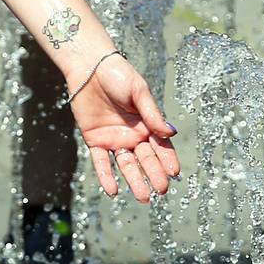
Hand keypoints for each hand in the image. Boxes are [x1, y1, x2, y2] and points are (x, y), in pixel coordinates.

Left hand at [69, 54, 180, 203]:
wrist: (88, 66)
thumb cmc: (117, 74)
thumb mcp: (139, 92)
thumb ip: (152, 114)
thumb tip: (171, 133)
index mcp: (147, 124)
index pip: (161, 146)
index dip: (168, 159)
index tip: (174, 173)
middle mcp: (133, 135)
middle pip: (146, 159)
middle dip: (154, 174)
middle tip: (161, 190)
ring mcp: (114, 140)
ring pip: (126, 165)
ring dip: (134, 181)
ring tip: (143, 197)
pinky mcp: (95, 141)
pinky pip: (101, 162)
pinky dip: (106, 176)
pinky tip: (112, 191)